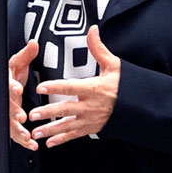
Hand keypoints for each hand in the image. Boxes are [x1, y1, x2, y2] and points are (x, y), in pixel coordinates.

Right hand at [0, 40, 38, 149]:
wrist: (3, 88)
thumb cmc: (13, 75)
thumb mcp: (18, 63)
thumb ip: (26, 55)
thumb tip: (34, 42)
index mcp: (5, 84)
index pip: (7, 84)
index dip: (12, 87)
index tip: (18, 89)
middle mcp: (2, 100)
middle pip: (5, 107)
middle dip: (13, 112)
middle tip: (22, 117)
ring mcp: (4, 113)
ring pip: (8, 124)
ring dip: (17, 131)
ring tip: (27, 136)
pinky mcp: (10, 124)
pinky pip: (14, 134)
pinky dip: (23, 141)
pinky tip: (32, 145)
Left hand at [28, 26, 120, 146]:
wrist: (139, 106)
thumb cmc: (125, 85)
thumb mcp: (113, 64)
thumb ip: (98, 48)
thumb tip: (92, 30)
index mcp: (94, 89)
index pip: (71, 87)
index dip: (55, 87)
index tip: (40, 87)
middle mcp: (91, 106)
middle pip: (66, 109)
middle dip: (48, 113)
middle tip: (32, 114)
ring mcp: (91, 120)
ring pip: (67, 126)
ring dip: (50, 130)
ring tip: (35, 132)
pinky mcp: (92, 128)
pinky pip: (74, 135)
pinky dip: (61, 140)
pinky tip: (49, 143)